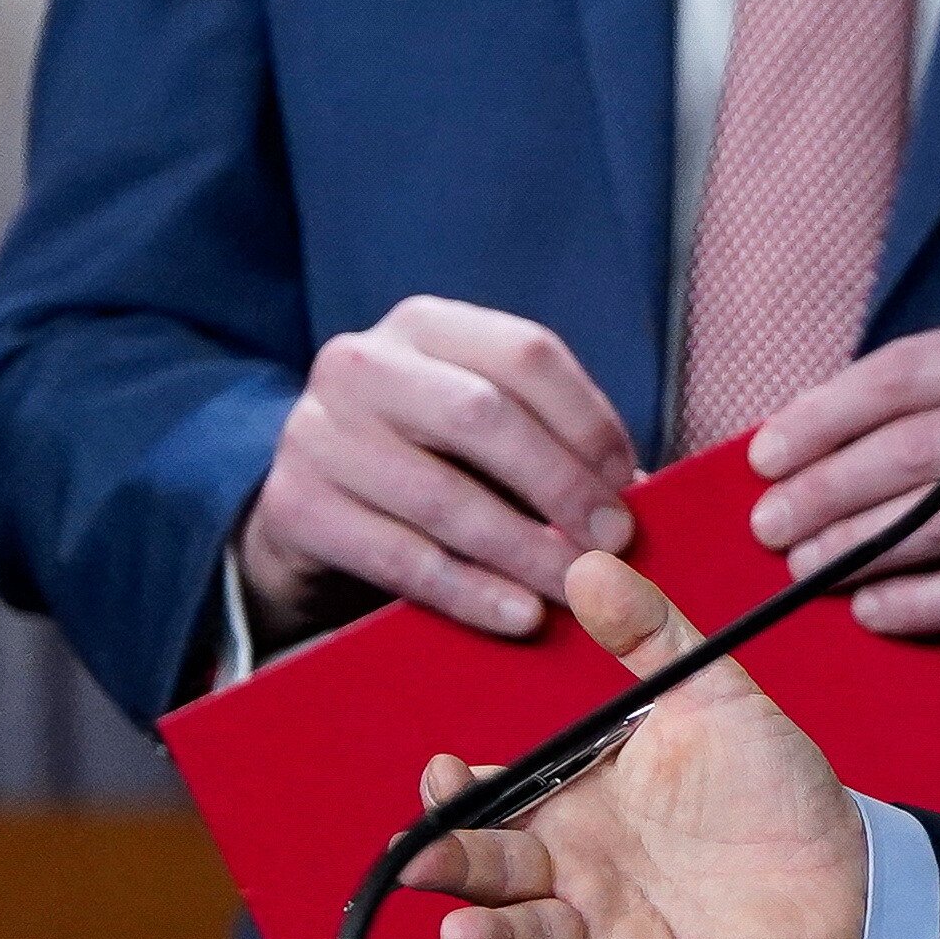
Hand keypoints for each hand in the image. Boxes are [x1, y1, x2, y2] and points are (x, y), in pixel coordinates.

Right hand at [244, 297, 638, 645]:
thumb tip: (643, 497)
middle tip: (614, 543)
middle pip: (482, 416)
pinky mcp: (295, 506)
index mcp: (425, 325)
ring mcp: (317, 432)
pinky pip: (400, 558)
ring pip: (443, 497)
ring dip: (526, 551)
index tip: (631, 481)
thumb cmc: (428, 458)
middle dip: (562, 485)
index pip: (526, 353)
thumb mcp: (482, 428)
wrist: (313, 504)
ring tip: (580, 588)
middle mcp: (362, 364)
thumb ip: (551, 443)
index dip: (589, 419)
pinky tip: (520, 614)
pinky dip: (472, 592)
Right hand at [406, 551, 873, 938]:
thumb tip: (584, 561)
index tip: (440, 772)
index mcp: (580, 801)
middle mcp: (580, 870)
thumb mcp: (710, 698)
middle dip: (453, 867)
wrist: (850, 867)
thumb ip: (650, 635)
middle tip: (416, 863)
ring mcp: (615, 930)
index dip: (460, 792)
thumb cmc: (770, 784)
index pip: (498, 797)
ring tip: (459, 936)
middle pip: (498, 870)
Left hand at [743, 313, 939, 636]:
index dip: (827, 412)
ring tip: (800, 566)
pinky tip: (873, 610)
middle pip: (915, 448)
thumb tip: (831, 427)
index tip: (768, 449)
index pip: (911, 372)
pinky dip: (922, 602)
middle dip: (824, 487)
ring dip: (855, 546)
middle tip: (768, 521)